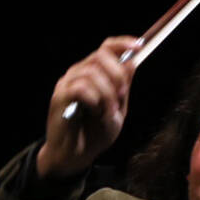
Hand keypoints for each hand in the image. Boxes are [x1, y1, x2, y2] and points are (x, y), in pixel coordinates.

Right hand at [37, 37, 137, 180]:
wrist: (74, 156)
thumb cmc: (94, 134)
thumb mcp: (117, 109)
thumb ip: (123, 87)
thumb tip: (132, 62)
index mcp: (92, 73)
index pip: (106, 47)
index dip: (123, 43)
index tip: (139, 46)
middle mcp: (78, 73)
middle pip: (100, 55)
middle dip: (117, 74)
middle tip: (122, 95)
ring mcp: (67, 83)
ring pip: (92, 73)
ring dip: (106, 94)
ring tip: (107, 112)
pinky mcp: (60, 97)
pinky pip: (81, 87)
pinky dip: (94, 100)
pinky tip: (95, 112)